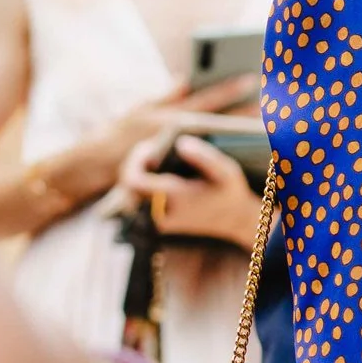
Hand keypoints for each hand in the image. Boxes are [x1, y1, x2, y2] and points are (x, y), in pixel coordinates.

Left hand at [120, 134, 262, 246]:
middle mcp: (160, 211)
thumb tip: (180, 142)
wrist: (233, 220)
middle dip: (136, 163)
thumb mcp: (227, 172)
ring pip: (130, 192)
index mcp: (173, 197)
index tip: (150, 148)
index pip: (133, 180)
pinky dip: (142, 182)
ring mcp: (157, 218)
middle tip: (152, 147)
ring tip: (154, 157)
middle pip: (128, 185)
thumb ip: (205, 157)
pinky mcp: (156, 220)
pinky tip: (156, 170)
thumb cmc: (229, 193)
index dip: (135, 160)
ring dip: (138, 172)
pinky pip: (137, 198)